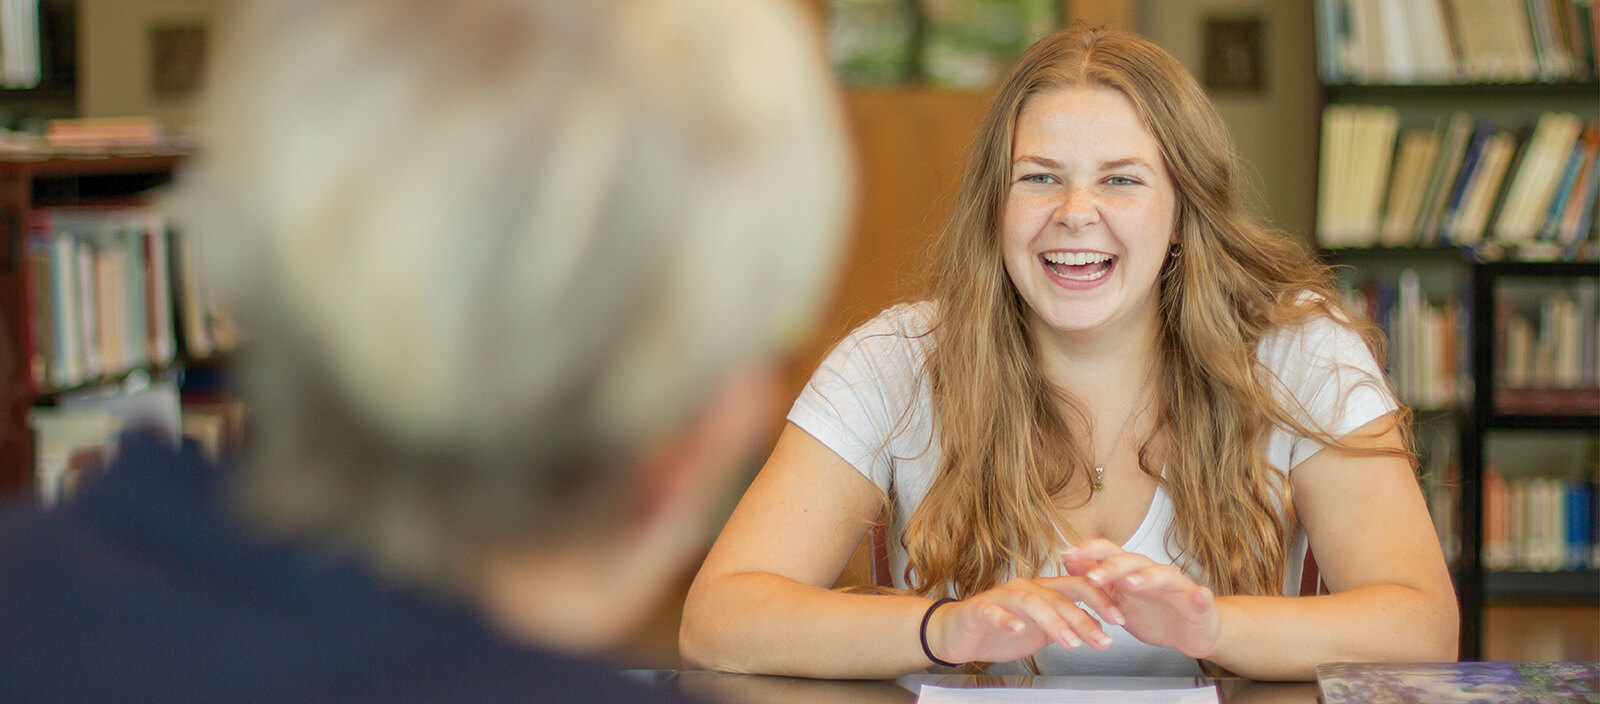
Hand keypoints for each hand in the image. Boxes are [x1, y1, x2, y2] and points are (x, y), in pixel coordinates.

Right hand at [926, 577, 1120, 665]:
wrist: (955, 633)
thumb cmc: (996, 630)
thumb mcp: (1038, 630)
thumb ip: (1064, 625)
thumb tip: (1097, 627)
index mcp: (1041, 591)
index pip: (1076, 588)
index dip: (1100, 600)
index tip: (1120, 619)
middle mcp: (1024, 589)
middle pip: (1059, 596)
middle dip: (1084, 617)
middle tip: (1102, 637)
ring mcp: (1001, 597)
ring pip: (1032, 603)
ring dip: (1053, 621)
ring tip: (1070, 642)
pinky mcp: (978, 609)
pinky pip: (993, 612)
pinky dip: (1006, 620)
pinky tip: (1017, 630)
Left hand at [1061, 539, 1220, 658]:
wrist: (1192, 631)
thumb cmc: (1155, 615)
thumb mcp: (1120, 600)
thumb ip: (1098, 582)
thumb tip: (1069, 562)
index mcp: (1132, 573)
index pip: (1108, 554)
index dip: (1088, 552)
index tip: (1065, 555)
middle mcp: (1153, 574)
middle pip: (1132, 561)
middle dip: (1111, 568)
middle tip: (1092, 577)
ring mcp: (1177, 587)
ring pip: (1163, 576)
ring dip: (1148, 578)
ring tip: (1133, 584)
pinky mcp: (1199, 604)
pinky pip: (1201, 598)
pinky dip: (1200, 596)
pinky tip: (1199, 596)